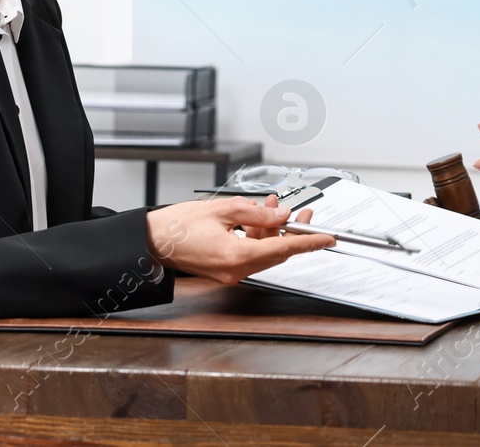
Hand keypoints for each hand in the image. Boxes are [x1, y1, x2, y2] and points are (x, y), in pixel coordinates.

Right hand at [145, 194, 333, 284]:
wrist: (151, 241)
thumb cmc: (178, 226)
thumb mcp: (223, 209)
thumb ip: (257, 213)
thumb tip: (282, 214)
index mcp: (237, 256)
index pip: (284, 248)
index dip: (309, 241)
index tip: (327, 238)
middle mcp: (236, 270)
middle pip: (277, 252)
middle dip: (292, 231)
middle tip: (304, 213)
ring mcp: (230, 273)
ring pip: (265, 252)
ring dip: (272, 230)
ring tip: (272, 206)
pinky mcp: (224, 270)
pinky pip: (250, 254)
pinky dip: (258, 237)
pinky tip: (256, 217)